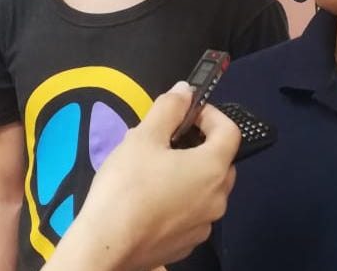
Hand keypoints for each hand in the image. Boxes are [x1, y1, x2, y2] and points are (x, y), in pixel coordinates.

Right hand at [44, 82, 239, 270]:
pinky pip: (190, 213)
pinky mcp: (187, 244)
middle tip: (167, 139)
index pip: (230, 131)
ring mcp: (204, 225)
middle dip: (199, 145)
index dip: (211, 115)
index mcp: (213, 168)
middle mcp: (217, 198)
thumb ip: (169, 109)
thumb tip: (185, 91)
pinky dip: (179, 201)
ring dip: (188, 174)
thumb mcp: (143, 137)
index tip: (187, 111)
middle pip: (220, 161)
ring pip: (205, 189)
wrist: (107, 245)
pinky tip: (150, 199)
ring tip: (153, 169)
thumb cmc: (126, 187)